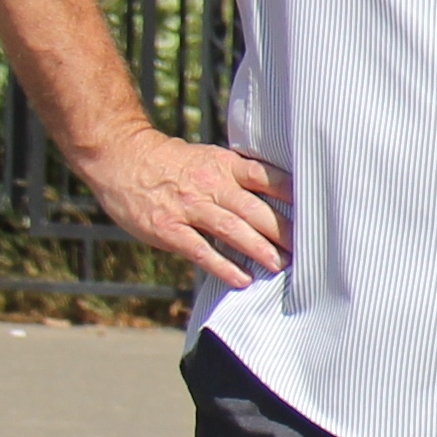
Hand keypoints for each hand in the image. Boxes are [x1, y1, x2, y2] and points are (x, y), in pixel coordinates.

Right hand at [82, 126, 290, 288]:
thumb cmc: (171, 162)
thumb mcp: (208, 158)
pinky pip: (200, 250)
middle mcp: (211, 185)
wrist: (120, 157)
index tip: (315, 210)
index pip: (266, 178)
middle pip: (255, 209)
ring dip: (259, 249)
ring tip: (280, 265)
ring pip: (232, 230)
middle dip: (282, 231)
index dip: (291, 194)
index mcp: (224, 165)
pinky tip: (241, 279)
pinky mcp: (168, 229)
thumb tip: (276, 196)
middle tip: (307, 249)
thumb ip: (237, 176)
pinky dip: (222, 266)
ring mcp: (189, 207)